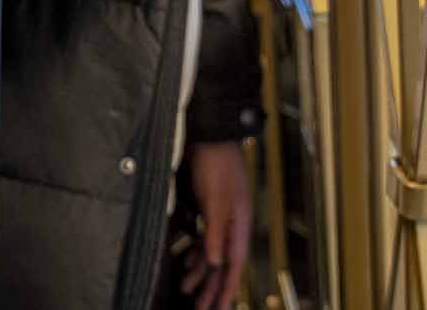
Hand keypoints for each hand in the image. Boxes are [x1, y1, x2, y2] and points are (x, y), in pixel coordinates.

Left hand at [178, 141, 252, 309]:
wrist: (210, 133)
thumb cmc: (216, 162)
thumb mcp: (216, 199)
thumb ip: (216, 231)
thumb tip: (214, 262)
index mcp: (239, 223)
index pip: (234, 265)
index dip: (227, 289)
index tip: (219, 309)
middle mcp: (232, 223)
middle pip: (222, 264)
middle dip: (212, 288)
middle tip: (201, 309)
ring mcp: (220, 216)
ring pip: (211, 253)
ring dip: (200, 272)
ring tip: (188, 290)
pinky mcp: (208, 208)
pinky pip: (203, 238)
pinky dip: (195, 252)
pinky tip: (187, 261)